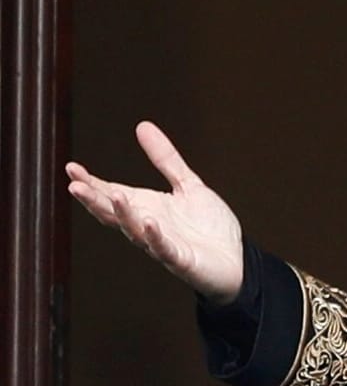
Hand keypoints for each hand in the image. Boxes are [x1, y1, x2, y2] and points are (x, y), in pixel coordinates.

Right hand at [66, 121, 243, 304]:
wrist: (235, 260)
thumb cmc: (208, 226)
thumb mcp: (187, 184)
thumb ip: (165, 159)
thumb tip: (142, 125)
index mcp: (147, 207)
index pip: (112, 194)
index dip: (92, 183)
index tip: (71, 168)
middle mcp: (148, 226)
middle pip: (115, 214)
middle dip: (94, 200)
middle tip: (74, 185)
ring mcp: (163, 245)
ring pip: (136, 231)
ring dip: (124, 214)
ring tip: (114, 195)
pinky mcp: (181, 260)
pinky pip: (165, 249)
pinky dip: (156, 237)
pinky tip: (149, 222)